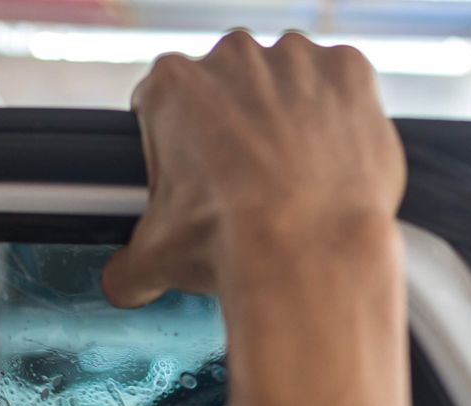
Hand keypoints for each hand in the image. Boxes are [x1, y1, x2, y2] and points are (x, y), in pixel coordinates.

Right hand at [101, 32, 404, 308]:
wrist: (311, 248)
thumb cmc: (235, 239)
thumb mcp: (160, 257)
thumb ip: (130, 263)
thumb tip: (122, 281)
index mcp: (174, 87)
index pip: (166, 104)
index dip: (180, 147)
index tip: (197, 179)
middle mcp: (233, 59)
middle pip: (230, 88)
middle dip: (238, 129)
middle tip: (249, 187)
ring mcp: (296, 60)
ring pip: (288, 83)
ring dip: (290, 119)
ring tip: (295, 179)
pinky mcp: (349, 73)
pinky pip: (342, 88)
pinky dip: (340, 118)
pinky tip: (332, 162)